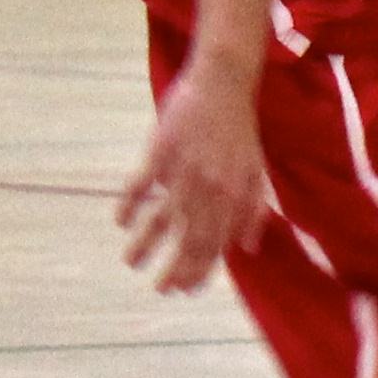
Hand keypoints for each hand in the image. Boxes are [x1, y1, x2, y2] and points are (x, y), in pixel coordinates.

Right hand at [116, 57, 270, 295]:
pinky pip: (140, 184)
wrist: (223, 86)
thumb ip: (253, 211)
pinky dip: (128, 204)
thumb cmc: (240, 132)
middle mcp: (209, 188)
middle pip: (189, 238)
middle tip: (160, 290)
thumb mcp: (257, 172)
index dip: (201, 271)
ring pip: (161, 217)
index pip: (215, 244)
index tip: (186, 291)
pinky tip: (120, 222)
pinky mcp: (161, 151)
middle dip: (175, 269)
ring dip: (145, 244)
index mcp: (234, 195)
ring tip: (131, 263)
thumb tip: (247, 248)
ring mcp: (183, 170)